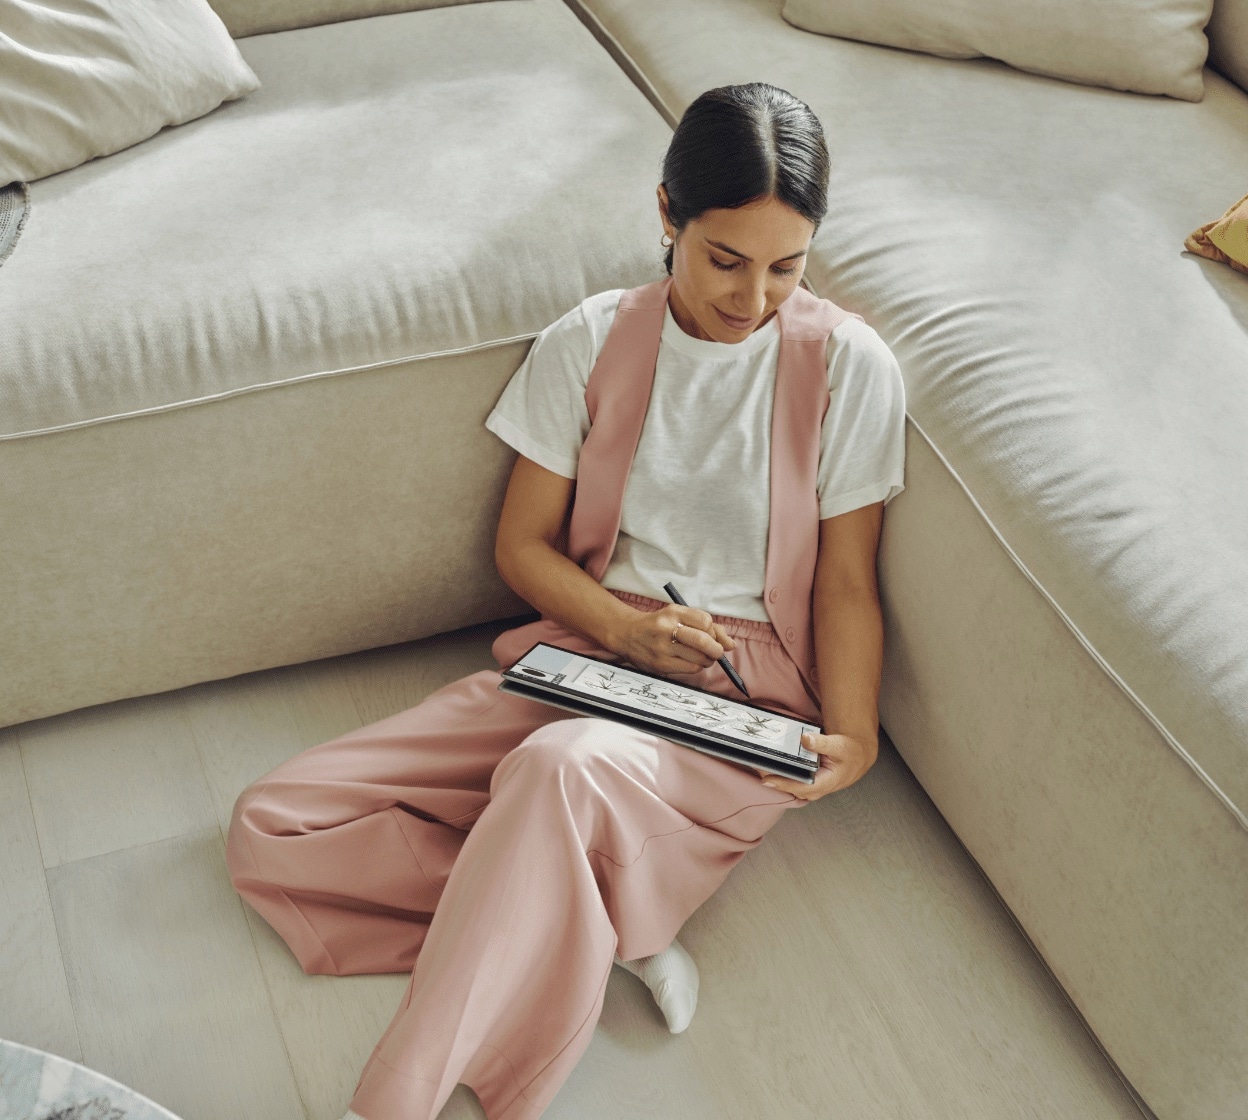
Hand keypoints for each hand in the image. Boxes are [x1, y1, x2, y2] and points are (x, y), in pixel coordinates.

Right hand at [615, 605, 736, 679]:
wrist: (627, 634)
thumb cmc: (658, 624)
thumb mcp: (679, 616)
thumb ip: (708, 626)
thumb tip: (731, 644)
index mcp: (673, 613)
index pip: (706, 621)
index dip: (713, 631)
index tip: (710, 634)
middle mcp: (667, 629)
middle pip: (704, 642)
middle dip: (717, 650)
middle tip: (716, 652)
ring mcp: (663, 649)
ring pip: (700, 659)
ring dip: (707, 660)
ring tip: (702, 656)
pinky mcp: (661, 665)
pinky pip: (690, 669)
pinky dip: (696, 666)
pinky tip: (690, 661)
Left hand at [755, 731, 876, 801]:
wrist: (859, 755)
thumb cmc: (851, 751)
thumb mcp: (839, 744)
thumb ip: (822, 743)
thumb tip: (806, 739)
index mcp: (827, 781)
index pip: (801, 787)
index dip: (783, 784)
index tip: (766, 779)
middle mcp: (819, 788)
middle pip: (792, 789)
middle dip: (775, 782)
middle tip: (757, 769)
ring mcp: (815, 787)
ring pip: (792, 788)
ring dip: (778, 781)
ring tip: (761, 768)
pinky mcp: (811, 782)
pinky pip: (795, 783)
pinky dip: (784, 778)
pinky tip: (774, 769)